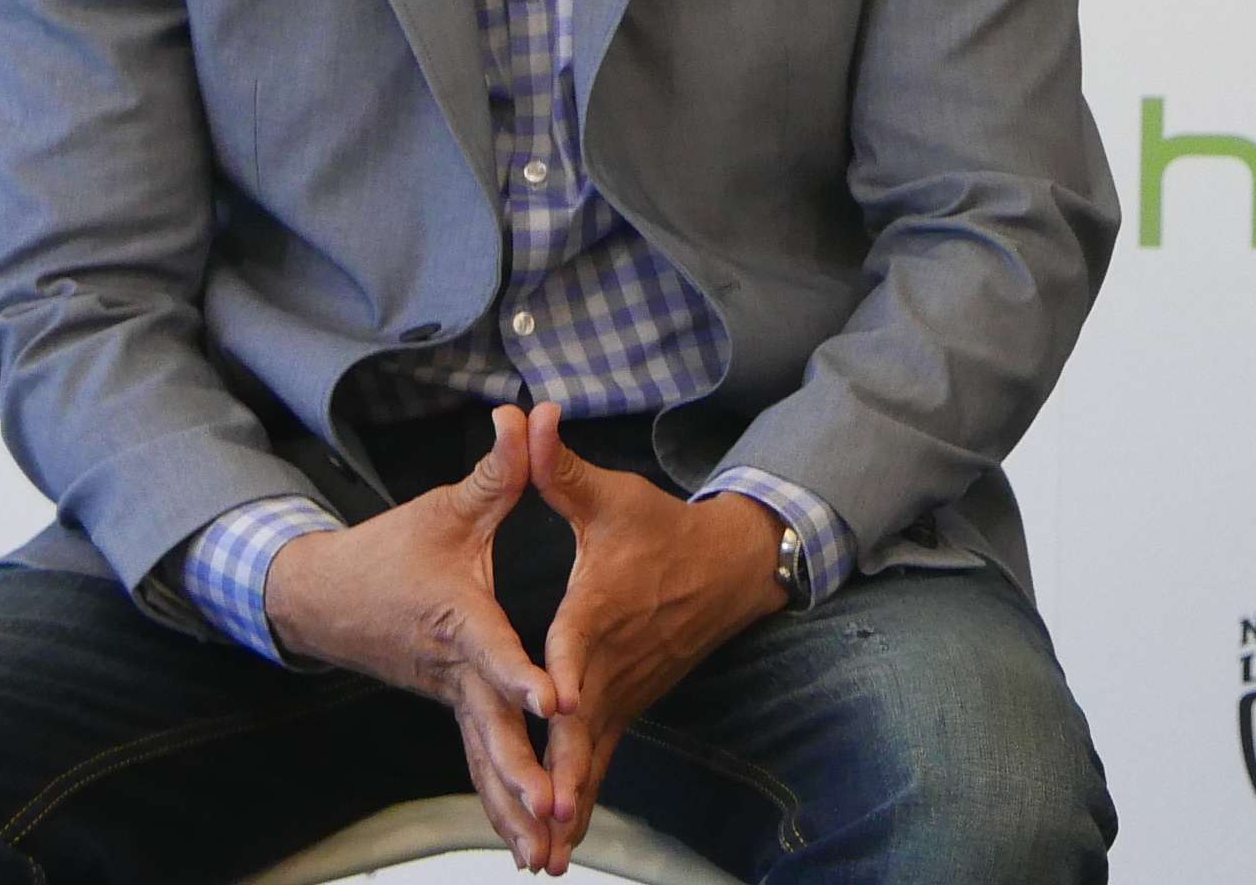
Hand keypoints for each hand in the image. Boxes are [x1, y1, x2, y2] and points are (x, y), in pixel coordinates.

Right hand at [261, 406, 558, 866]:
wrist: (322, 599)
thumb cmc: (390, 550)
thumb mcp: (446, 507)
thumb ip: (497, 469)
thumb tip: (526, 411)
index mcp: (456, 621)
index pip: (494, 651)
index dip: (523, 675)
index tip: (557, 701)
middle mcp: (453, 671)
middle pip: (491, 730)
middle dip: (523, 773)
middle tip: (556, 809)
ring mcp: (449, 699)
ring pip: (485, 761)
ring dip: (513, 807)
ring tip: (545, 852)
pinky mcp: (451, 712)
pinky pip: (479, 766)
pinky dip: (500, 804)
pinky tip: (527, 844)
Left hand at [525, 407, 788, 872]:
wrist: (728, 567)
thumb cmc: (663, 529)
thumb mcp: (610, 496)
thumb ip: (556, 465)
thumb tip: (526, 414)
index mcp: (599, 611)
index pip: (579, 645)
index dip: (564, 671)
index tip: (555, 704)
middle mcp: (612, 663)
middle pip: (584, 725)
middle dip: (564, 774)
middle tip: (545, 819)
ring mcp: (623, 693)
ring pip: (592, 756)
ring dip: (570, 805)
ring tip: (546, 856)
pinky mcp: (627, 708)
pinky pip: (599, 762)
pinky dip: (582, 803)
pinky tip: (562, 843)